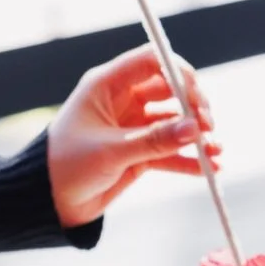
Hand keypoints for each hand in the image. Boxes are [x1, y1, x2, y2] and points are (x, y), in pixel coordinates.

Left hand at [46, 44, 221, 228]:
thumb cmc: (66, 168)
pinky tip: (211, 167)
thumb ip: (154, 141)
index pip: (151, 62)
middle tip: (208, 125)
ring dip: (196, 134)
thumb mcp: (111, 152)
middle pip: (169, 90)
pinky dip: (189, 158)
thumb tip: (195, 129)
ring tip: (214, 149)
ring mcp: (133, 127)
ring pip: (174, 123)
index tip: (197, 95)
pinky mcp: (139, 153)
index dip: (178, 73)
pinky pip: (171, 151)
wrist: (49, 204)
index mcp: (106, 86)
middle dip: (193, 105)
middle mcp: (122, 101)